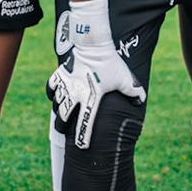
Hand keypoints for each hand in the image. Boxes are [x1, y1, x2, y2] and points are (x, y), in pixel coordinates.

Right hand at [47, 0, 146, 147]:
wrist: (94, 44)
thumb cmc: (111, 63)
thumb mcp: (125, 78)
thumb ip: (135, 92)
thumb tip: (140, 101)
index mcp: (91, 98)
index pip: (86, 123)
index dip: (83, 137)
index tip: (82, 146)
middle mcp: (75, 94)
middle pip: (63, 117)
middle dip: (63, 126)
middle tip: (65, 128)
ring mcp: (65, 85)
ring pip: (56, 105)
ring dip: (58, 111)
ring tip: (61, 114)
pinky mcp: (59, 75)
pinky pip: (50, 89)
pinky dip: (52, 94)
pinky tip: (57, 95)